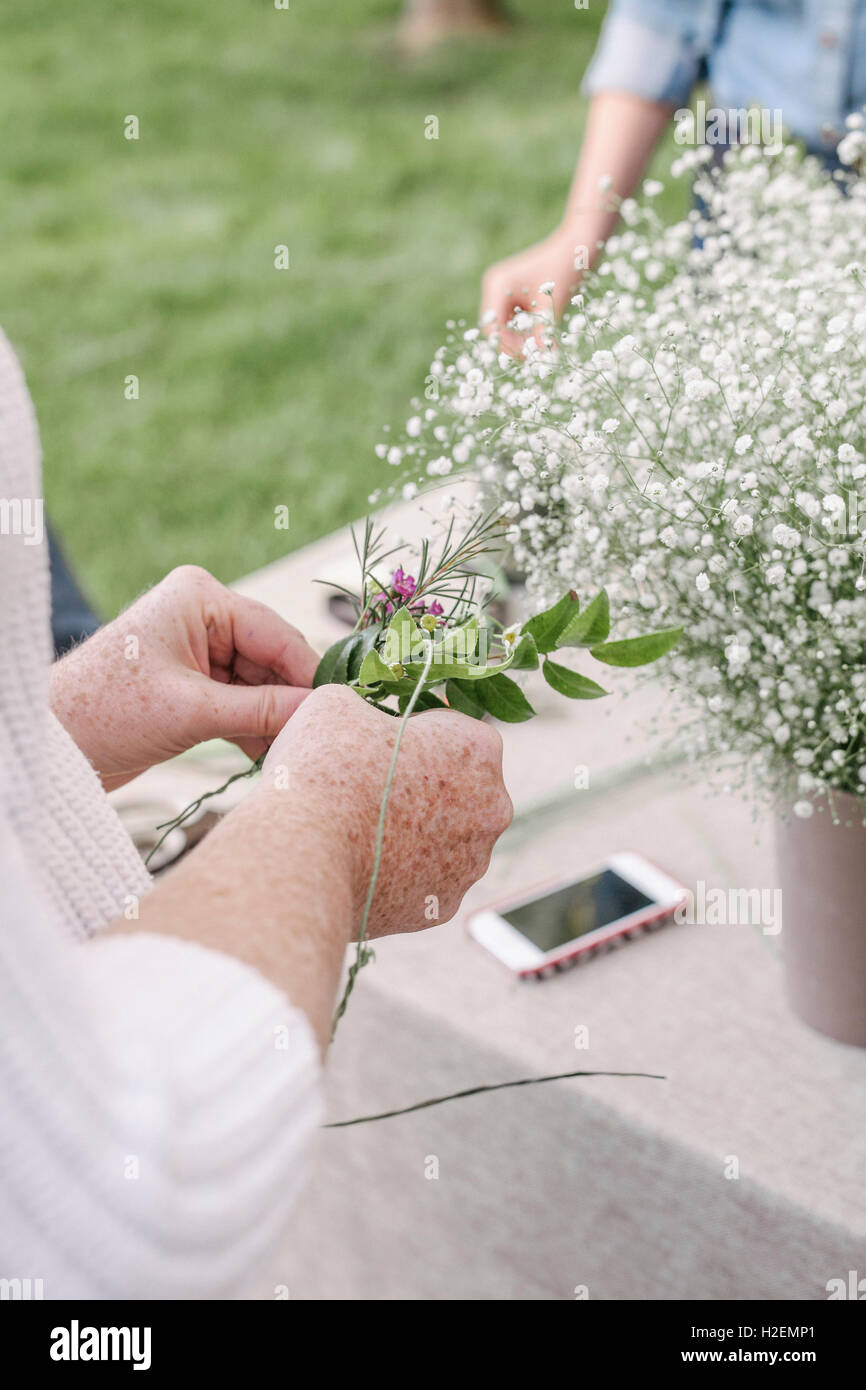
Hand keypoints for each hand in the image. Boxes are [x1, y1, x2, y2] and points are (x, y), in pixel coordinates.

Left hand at [50, 565, 318, 789]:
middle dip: (292, 699)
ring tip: (300, 751)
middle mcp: (203, 615)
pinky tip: (272, 755)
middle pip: (272, 658)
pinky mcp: (194, 683)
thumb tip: (321, 712)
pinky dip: (255, 727)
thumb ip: (263, 710)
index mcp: (201, 597)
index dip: (309, 674)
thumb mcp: (194, 712)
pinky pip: (241, 701)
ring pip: (260, 684)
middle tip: (324, 737)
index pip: (276, 633)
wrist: (55, 744)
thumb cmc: (107, 712)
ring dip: (275, 718)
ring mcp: (199, 649)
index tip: (344, 708)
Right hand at [260, 684, 512, 936]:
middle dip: (422, 783)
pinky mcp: (442, 906)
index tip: (381, 738)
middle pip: (457, 787)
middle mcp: (492, 807)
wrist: (303, 855)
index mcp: (478, 747)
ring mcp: (471, 863)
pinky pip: (423, 881)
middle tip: (369, 784)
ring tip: (360, 828)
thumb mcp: (338, 704)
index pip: (453, 728)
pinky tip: (363, 863)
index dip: (414, 729)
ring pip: (444, 838)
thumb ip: (369, 704)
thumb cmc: (324, 768)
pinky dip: (400, 873)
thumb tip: (365, 720)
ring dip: (414, 830)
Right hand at [481, 226, 584, 354]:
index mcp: (498, 285)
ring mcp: (503, 289)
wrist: (577, 244)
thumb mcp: (554, 304)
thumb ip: (545, 333)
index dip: (507, 346)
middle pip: (495, 328)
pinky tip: (540, 334)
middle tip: (535, 355)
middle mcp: (495, 286)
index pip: (492, 327)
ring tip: (540, 345)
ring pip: (504, 325)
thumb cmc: (566, 268)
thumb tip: (545, 359)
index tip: (528, 357)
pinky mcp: (513, 292)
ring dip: (519, 337)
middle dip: (513, 343)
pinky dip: (525, 329)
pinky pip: (513, 318)